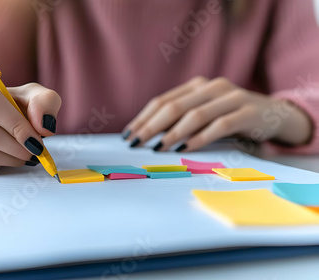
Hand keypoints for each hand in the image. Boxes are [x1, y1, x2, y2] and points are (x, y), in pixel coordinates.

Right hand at [0, 67, 60, 175]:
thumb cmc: (8, 102)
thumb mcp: (31, 94)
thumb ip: (45, 103)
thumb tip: (43, 126)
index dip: (15, 124)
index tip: (36, 139)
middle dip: (17, 146)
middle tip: (35, 150)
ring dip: (12, 158)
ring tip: (25, 153)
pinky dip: (0, 165)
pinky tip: (6, 155)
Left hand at [123, 76, 312, 151]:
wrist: (274, 115)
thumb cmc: (231, 118)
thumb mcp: (205, 114)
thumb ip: (181, 120)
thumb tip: (148, 137)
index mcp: (197, 86)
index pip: (162, 101)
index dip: (143, 118)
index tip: (128, 135)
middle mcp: (212, 87)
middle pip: (174, 107)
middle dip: (151, 126)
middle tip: (136, 143)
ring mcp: (231, 98)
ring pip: (195, 115)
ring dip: (173, 133)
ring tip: (158, 148)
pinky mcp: (247, 113)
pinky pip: (220, 125)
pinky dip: (200, 138)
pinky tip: (185, 148)